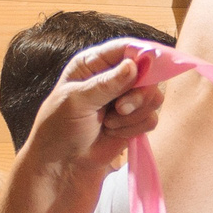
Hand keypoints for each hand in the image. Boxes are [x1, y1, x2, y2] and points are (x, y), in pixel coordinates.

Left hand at [24, 40, 163, 177]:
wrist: (63, 164)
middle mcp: (113, 78)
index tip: (150, 70)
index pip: (126, 48)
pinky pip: (151, 119)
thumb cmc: (59, 127)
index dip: (142, 55)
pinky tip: (114, 132)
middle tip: (120, 108)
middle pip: (148, 74)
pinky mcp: (134, 121)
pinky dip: (134, 128)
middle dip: (138, 94)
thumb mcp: (76, 101)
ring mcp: (126, 100)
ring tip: (110, 123)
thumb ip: (106, 84)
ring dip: (134, 114)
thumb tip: (134, 65)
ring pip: (153, 98)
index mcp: (94, 64)